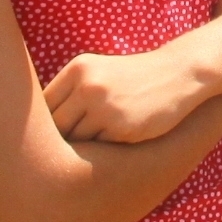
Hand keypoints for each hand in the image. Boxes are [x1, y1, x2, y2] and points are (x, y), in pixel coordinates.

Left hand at [43, 47, 214, 145]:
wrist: (180, 74)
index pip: (44, 105)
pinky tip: (110, 148)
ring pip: (76, 140)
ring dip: (81, 148)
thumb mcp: (100, 72)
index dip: (45, 124)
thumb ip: (72, 91)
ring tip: (87, 151)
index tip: (48, 137)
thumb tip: (41, 126)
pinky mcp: (122, 128)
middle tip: (63, 152)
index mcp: (78, 69)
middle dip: (60, 140)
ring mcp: (104, 107)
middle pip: (56, 126)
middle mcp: (87, 86)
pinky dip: (102, 152)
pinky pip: (99, 149)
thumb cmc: (135, 77)